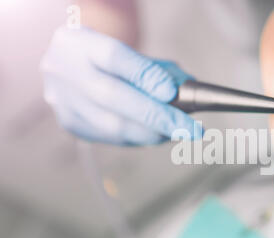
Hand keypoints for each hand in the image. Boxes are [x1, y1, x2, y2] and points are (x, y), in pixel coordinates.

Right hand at [41, 26, 202, 145]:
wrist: (64, 65)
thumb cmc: (102, 57)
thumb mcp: (124, 50)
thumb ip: (151, 68)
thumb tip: (183, 91)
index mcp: (81, 42)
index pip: (114, 56)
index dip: (144, 76)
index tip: (171, 92)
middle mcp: (65, 70)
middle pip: (113, 96)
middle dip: (158, 117)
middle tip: (191, 129)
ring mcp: (64, 100)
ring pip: (112, 126)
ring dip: (153, 133)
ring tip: (180, 132)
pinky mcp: (70, 123)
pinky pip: (111, 138)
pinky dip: (140, 139)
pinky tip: (159, 135)